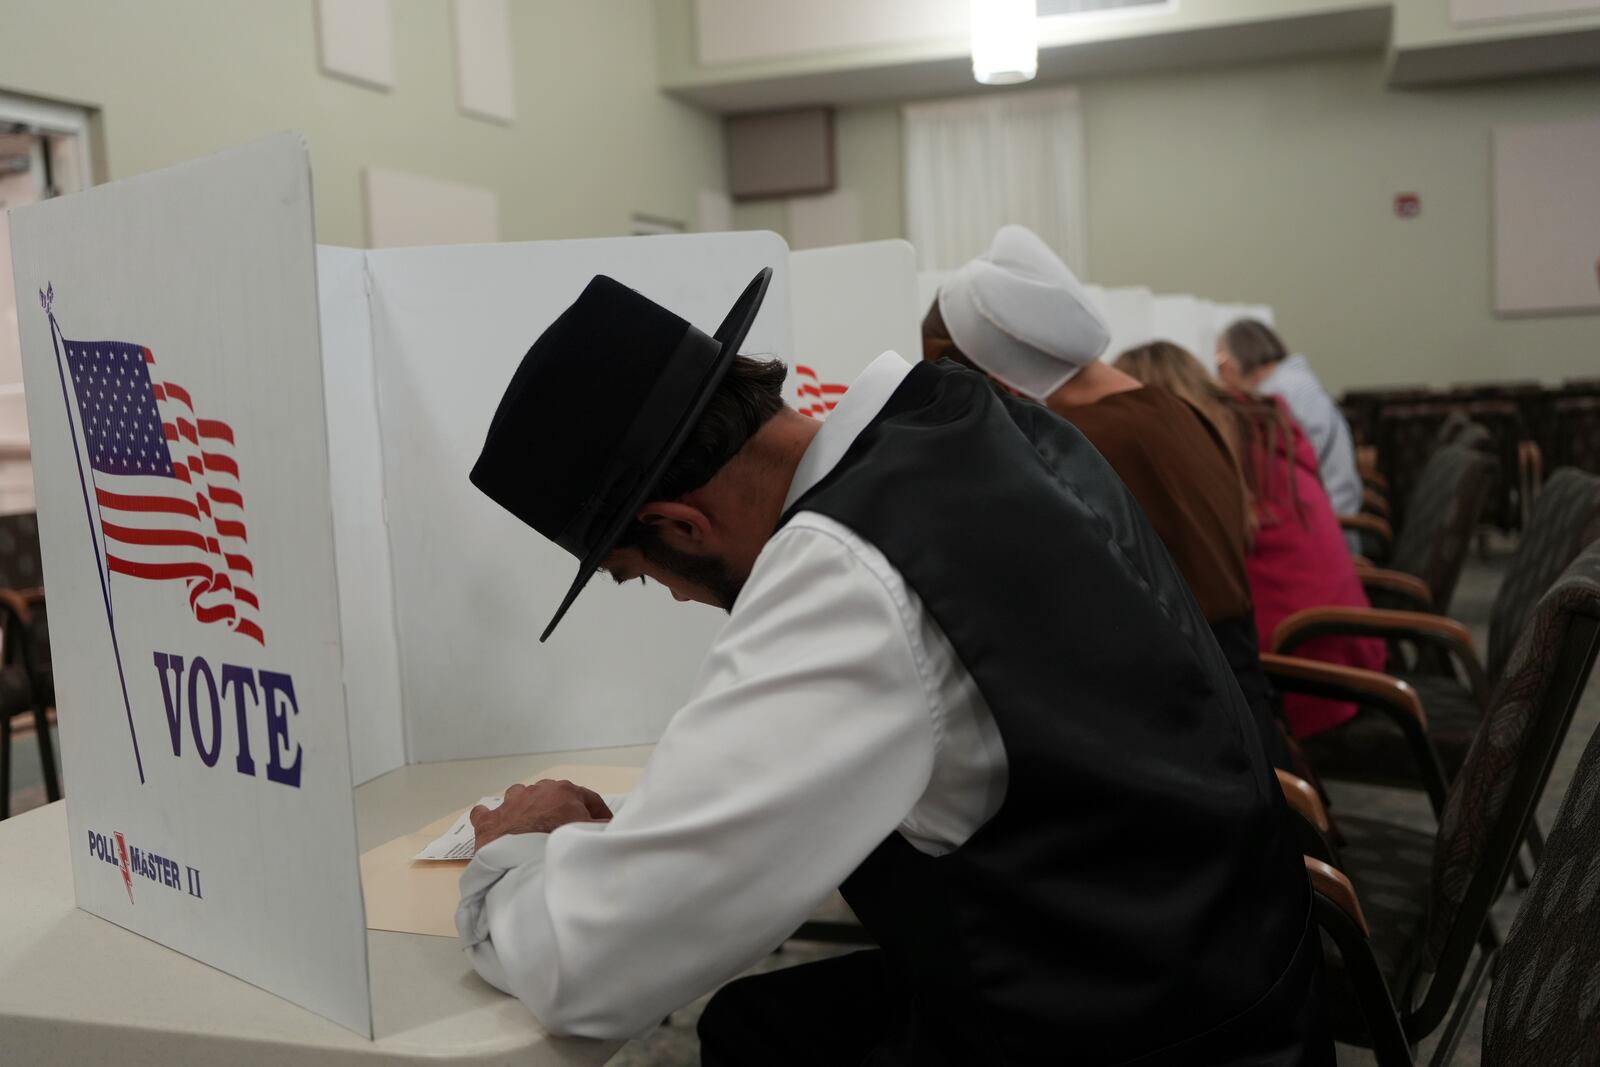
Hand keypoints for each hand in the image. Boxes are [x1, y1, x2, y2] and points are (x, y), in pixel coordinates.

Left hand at [471, 779, 611, 851]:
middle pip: (553, 796)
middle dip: (561, 809)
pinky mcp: (488, 820)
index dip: (598, 813)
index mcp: (565, 791)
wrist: (523, 860)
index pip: (588, 798)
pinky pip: (485, 812)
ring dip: (526, 808)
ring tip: (531, 826)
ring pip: (519, 797)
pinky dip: (490, 817)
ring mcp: (510, 803)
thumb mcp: (592, 833)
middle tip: (567, 829)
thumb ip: (602, 827)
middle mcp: (536, 790)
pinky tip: (494, 823)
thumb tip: (611, 826)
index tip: (602, 825)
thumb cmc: (561, 843)